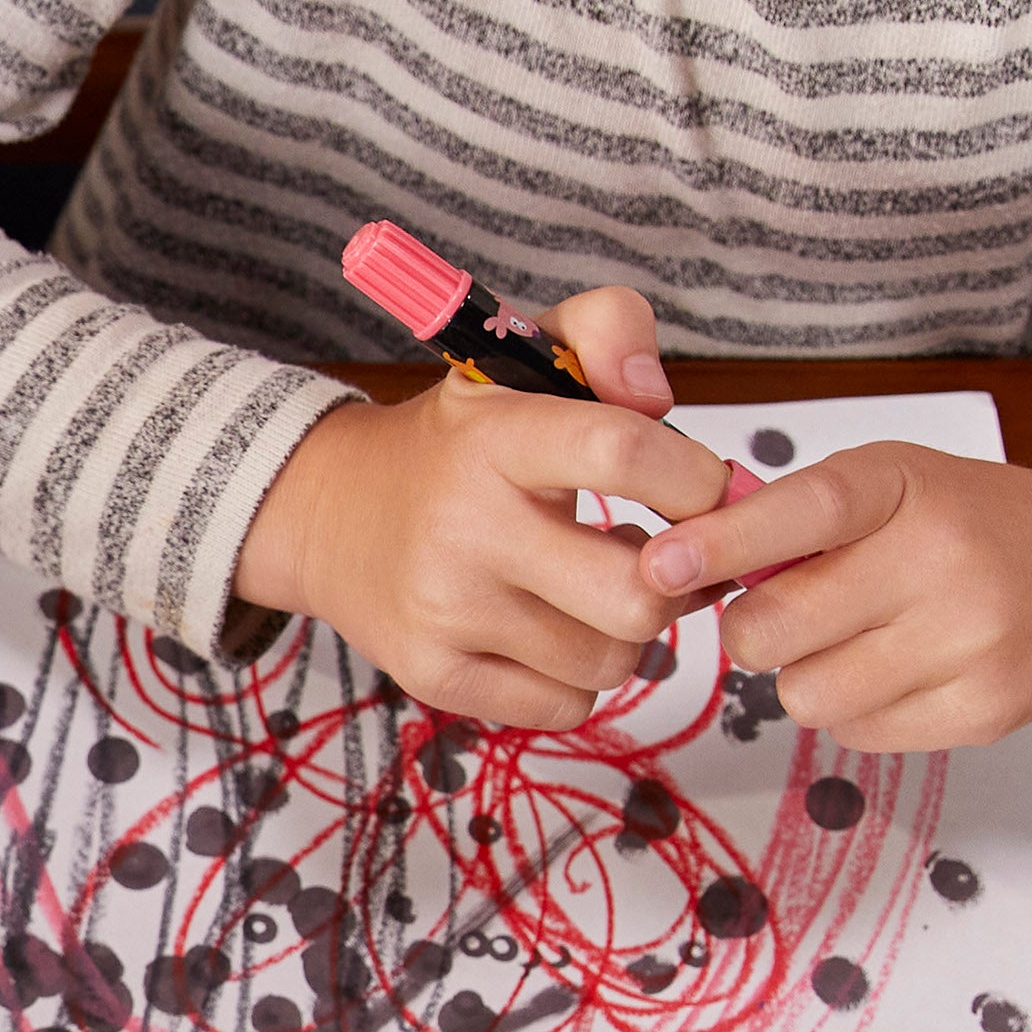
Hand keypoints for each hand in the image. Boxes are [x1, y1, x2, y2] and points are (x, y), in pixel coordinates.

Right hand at [235, 289, 729, 724]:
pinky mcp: (434, 674)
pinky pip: (567, 705)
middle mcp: (464, 528)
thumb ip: (610, 327)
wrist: (328, 515)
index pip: (625, 453)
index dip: (697, 481)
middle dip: (673, 582)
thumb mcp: (520, 355)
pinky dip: (579, 677)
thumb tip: (658, 396)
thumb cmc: (458, 442)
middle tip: (651, 555)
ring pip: (612, 660)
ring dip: (627, 630)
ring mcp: (444, 611)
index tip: (703, 490)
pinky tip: (553, 633)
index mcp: (494, 437)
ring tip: (593, 589)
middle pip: (638, 596)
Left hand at [642, 441, 1031, 747]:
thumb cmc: (968, 523)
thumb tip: (674, 563)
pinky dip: (859, 710)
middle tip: (795, 612)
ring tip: (861, 640)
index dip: (722, 543)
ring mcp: (970, 639)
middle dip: (759, 629)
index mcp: (902, 487)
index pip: (801, 513)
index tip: (660, 564)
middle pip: (773, 630)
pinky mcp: (983, 709)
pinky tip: (904, 671)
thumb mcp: (889, 485)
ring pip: (805, 695)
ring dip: (809, 676)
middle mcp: (942, 559)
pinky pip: (856, 734)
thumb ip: (789, 518)